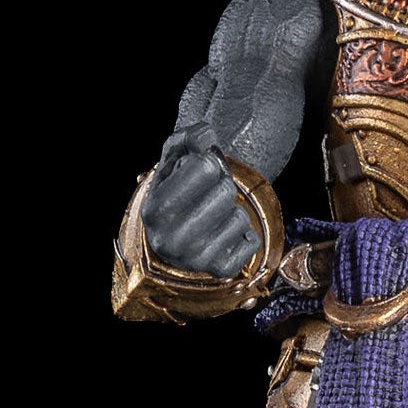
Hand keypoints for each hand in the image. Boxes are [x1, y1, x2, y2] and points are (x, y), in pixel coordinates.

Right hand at [143, 124, 261, 278]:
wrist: (180, 229)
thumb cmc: (179, 187)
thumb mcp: (174, 159)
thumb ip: (189, 138)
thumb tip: (206, 136)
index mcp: (155, 209)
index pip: (207, 167)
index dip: (209, 164)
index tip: (199, 173)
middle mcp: (170, 240)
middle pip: (225, 192)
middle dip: (222, 188)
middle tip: (209, 197)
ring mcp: (194, 260)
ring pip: (240, 217)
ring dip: (233, 212)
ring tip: (214, 216)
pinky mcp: (220, 271)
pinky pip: (252, 241)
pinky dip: (244, 235)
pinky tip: (224, 236)